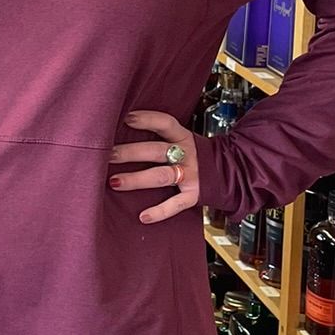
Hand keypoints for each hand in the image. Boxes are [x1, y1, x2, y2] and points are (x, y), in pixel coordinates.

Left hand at [108, 110, 199, 225]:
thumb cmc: (192, 154)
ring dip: (137, 179)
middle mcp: (186, 154)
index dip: (147, 119)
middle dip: (130, 153)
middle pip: (156, 151)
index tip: (126, 118)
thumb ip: (159, 136)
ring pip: (161, 176)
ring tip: (114, 182)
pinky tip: (143, 217)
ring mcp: (191, 175)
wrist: (227, 171)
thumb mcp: (181, 140)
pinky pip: (176, 204)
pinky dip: (160, 211)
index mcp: (182, 136)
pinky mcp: (194, 195)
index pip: (165, 123)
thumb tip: (122, 130)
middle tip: (107, 155)